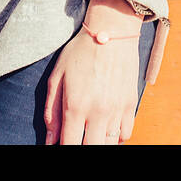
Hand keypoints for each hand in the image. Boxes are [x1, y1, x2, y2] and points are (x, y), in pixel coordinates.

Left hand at [43, 0, 142, 144]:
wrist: (111, 32)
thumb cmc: (80, 52)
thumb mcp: (57, 77)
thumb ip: (52, 112)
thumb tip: (50, 141)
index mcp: (76, 106)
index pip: (69, 145)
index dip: (64, 149)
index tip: (62, 143)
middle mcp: (98, 111)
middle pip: (91, 148)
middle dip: (82, 146)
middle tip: (77, 136)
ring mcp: (117, 109)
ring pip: (108, 143)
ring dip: (97, 140)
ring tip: (89, 131)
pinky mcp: (130, 103)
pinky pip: (125, 133)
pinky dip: (115, 136)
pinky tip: (105, 128)